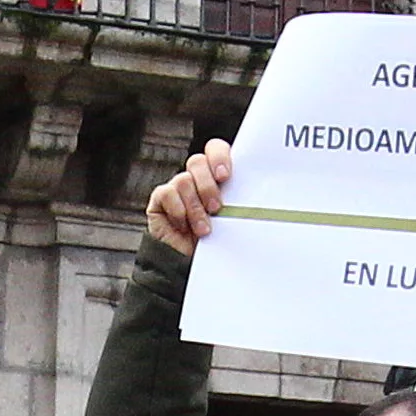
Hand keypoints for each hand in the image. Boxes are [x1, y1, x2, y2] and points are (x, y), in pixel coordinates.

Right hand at [144, 137, 234, 254]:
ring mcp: (177, 188)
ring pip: (184, 180)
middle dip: (208, 186)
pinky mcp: (160, 200)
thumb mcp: (232, 221)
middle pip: (197, 161)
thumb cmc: (216, 243)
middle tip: (216, 208)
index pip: (215, 150)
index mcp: (216, 176)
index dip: (219, 156)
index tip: (225, 176)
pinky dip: (177, 210)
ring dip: (195, 207)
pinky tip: (183, 227)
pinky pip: (167, 193)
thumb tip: (254, 193)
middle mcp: (195, 178)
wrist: (190, 265)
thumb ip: (237, 202)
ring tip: (203, 229)